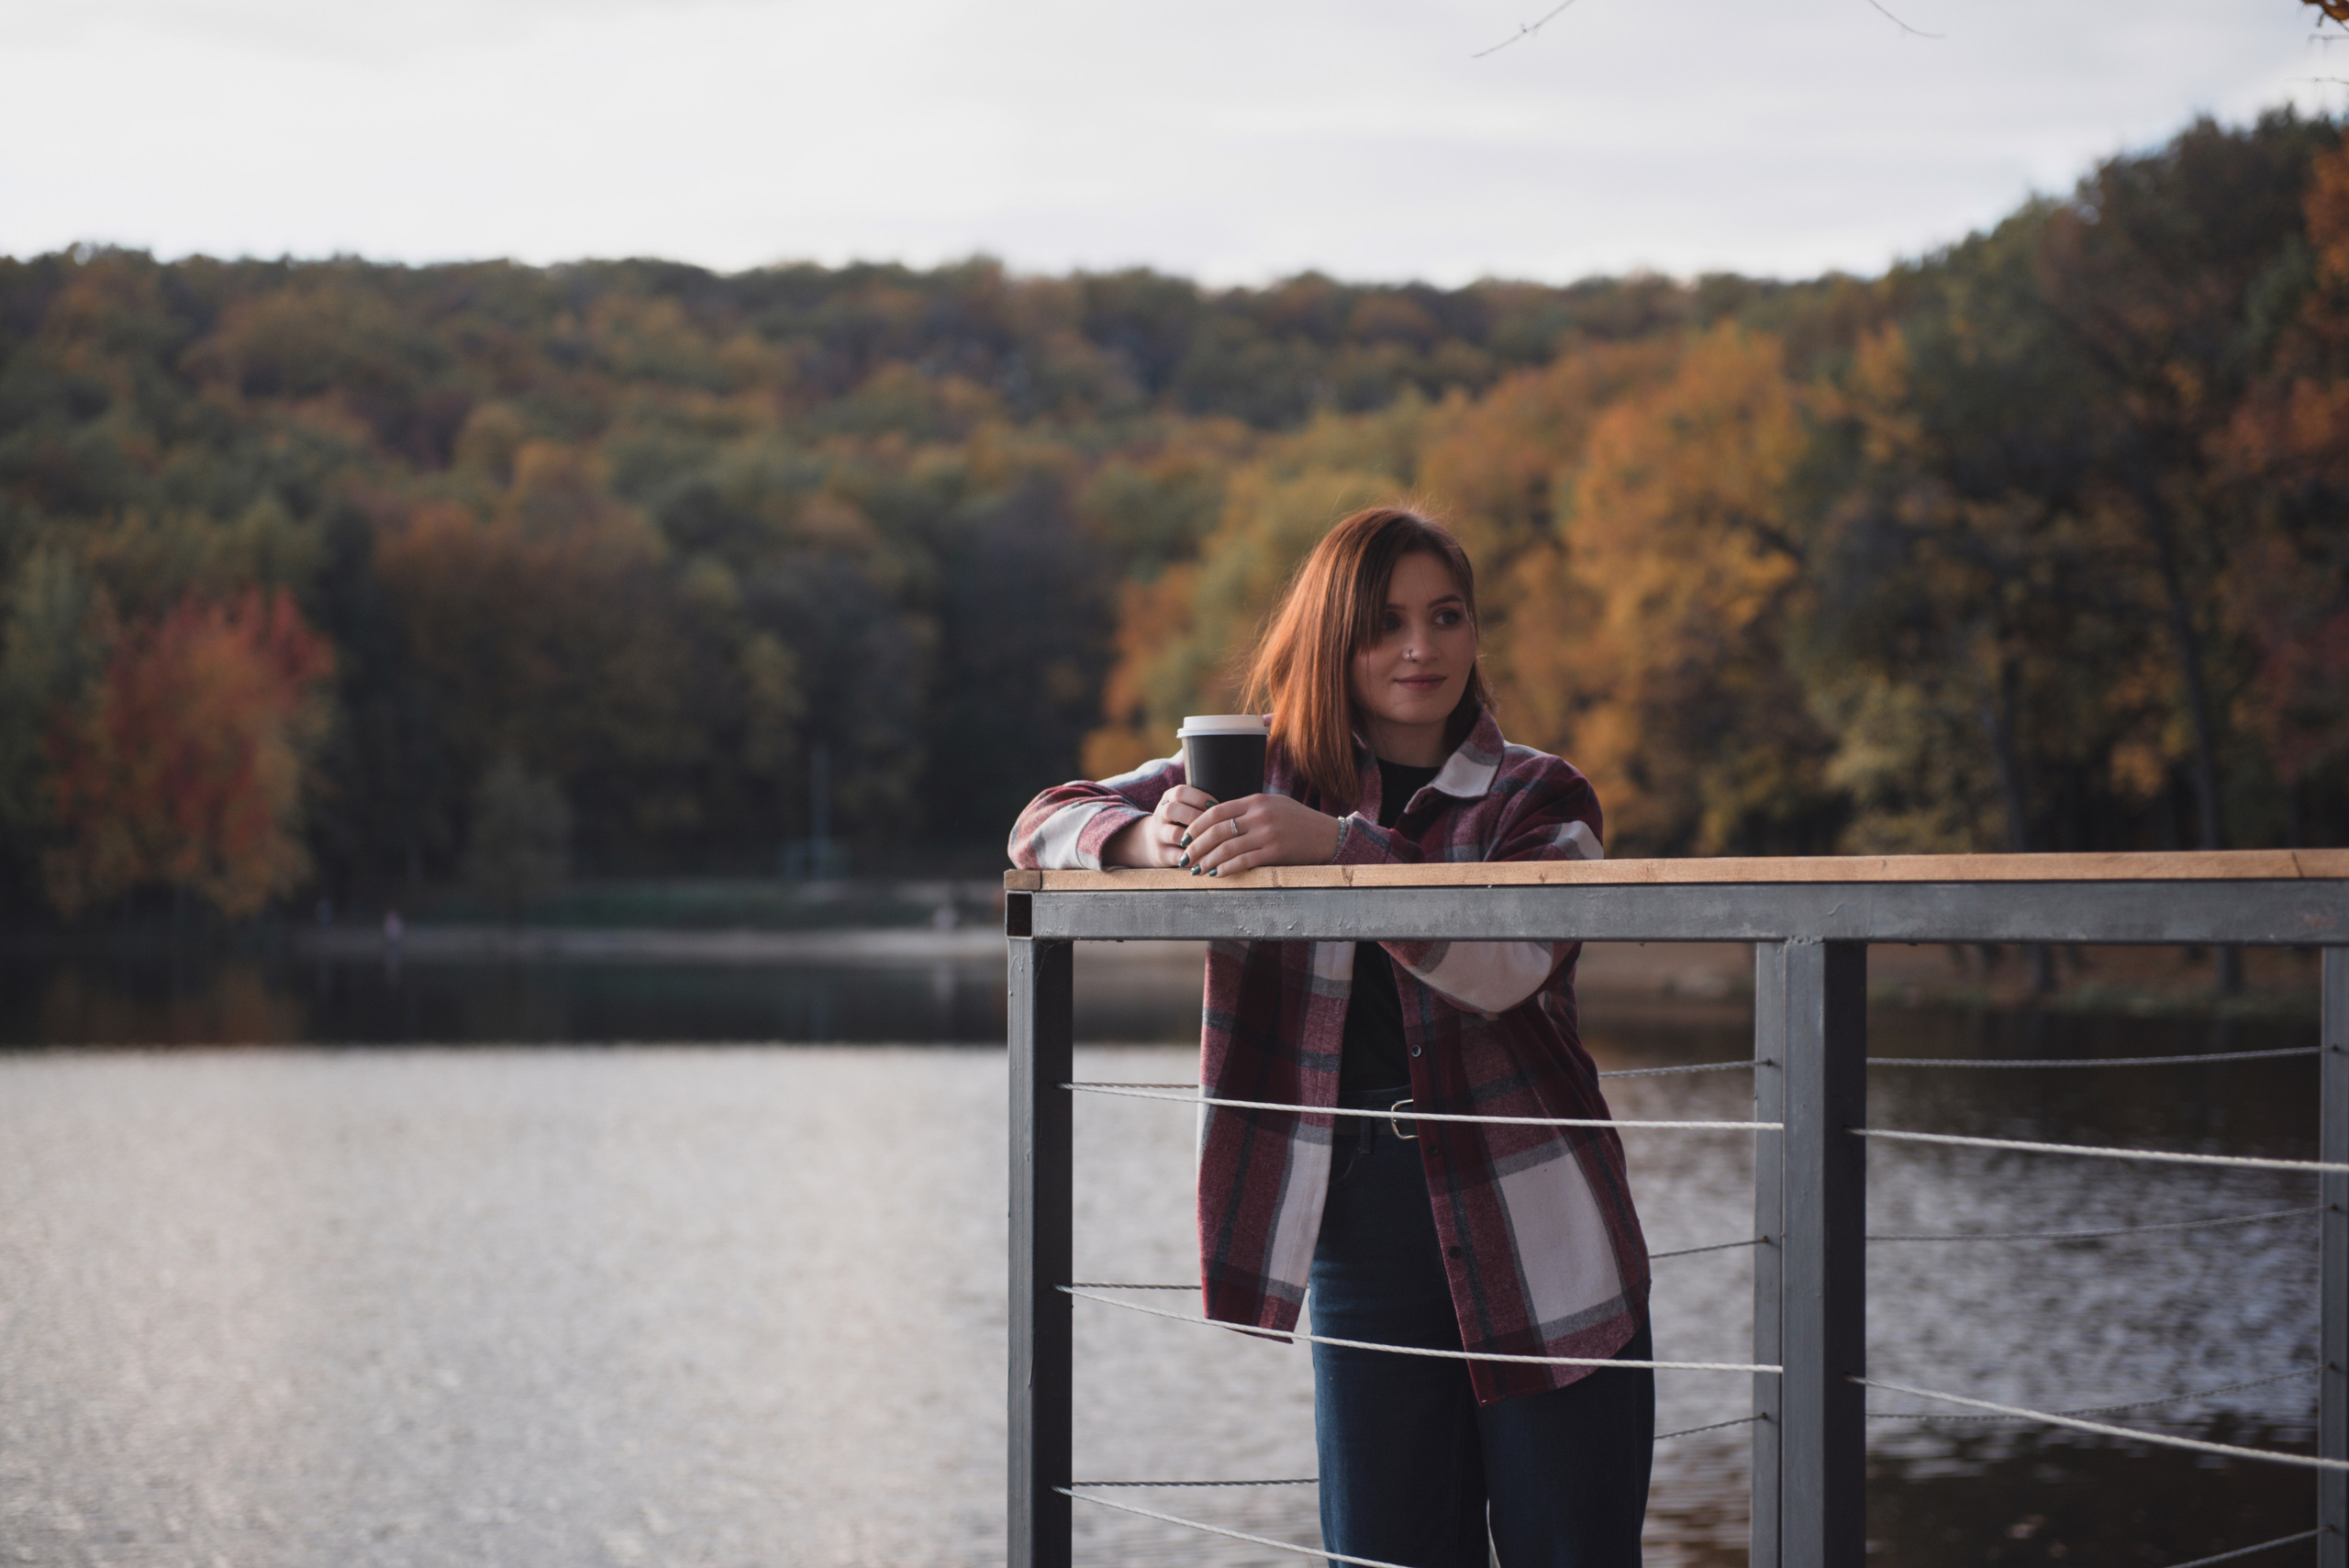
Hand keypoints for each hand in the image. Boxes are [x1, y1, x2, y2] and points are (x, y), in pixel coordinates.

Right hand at [1102, 784, 1216, 867]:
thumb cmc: (1179, 822)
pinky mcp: (1160, 854)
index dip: (1200, 798)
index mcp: (1168, 799)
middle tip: (1215, 824)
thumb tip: (1230, 807)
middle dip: (1196, 817)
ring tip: (1214, 842)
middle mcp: (1160, 815)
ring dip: (1196, 839)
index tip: (1217, 806)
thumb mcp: (1184, 807)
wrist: (1150, 842)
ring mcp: (1158, 835)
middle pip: (1173, 810)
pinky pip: (1177, 856)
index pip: (1180, 792)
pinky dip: (1194, 857)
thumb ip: (1201, 805)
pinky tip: (1209, 858)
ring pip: (1175, 834)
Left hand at [1184, 794, 1341, 875]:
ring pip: (1227, 848)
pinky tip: (1216, 874)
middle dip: (1196, 845)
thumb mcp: (1273, 805)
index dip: (1196, 825)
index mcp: (1256, 800)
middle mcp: (1260, 815)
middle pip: (1217, 830)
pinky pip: (1243, 861)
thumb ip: (1248, 809)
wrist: (1328, 835)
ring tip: (1195, 869)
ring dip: (1207, 860)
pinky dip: (1226, 869)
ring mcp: (1268, 834)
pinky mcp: (1276, 852)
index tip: (1185, 837)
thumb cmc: (1298, 821)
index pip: (1216, 811)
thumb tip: (1218, 818)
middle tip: (1184, 857)